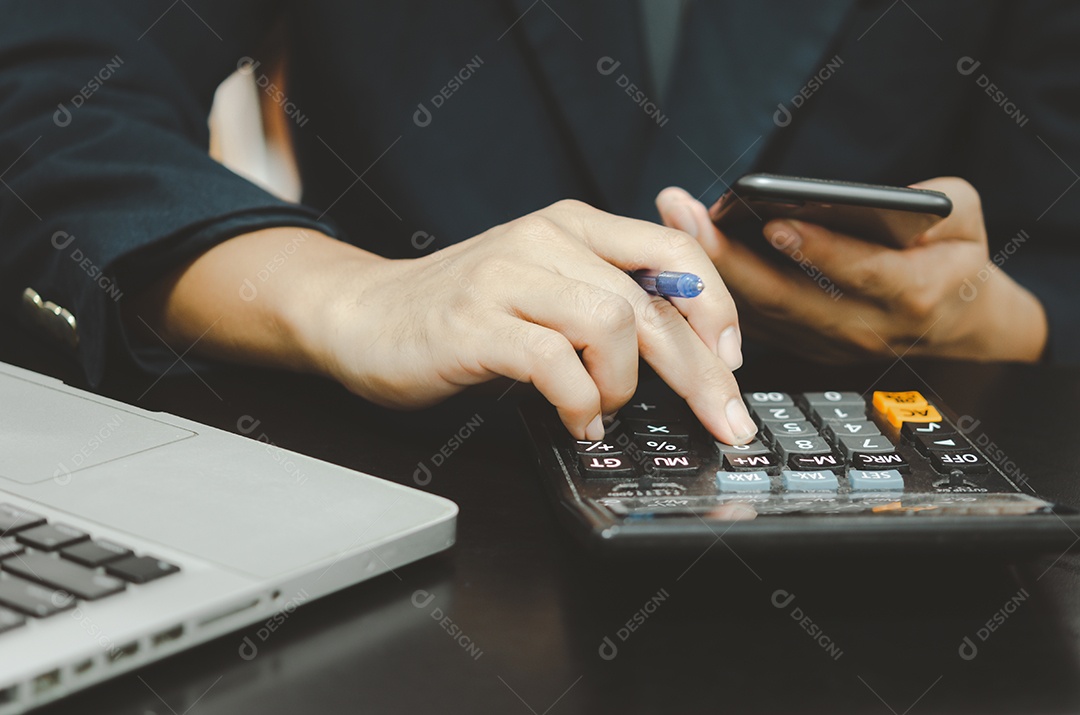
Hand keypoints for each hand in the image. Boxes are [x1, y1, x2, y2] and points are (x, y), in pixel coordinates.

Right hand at [131, 201, 757, 443]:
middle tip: (724, 419)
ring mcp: (507, 278)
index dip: (716, 305)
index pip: (672, 248)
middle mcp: (544, 240)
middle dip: (701, 371)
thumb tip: (692, 327)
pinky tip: (576, 418)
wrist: (365, 315)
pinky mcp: (474, 324)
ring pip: (613, 322)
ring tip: (603, 406)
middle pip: (653, 299)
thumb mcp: (546, 283)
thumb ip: (608, 291)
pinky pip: (555, 363)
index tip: (732, 359)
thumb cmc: (463, 310)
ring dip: (624, 382)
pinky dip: (580, 401)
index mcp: (571, 225)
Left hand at [655, 178, 1046, 362]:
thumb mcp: (966, 217)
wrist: (957, 324)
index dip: (817, 250)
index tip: (772, 223)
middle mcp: (863, 327)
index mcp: (912, 295)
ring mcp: (828, 343)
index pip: (860, 272)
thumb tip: (861, 197)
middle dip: (729, 255)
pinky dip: (715, 287)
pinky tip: (683, 251)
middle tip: (687, 213)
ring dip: (711, 269)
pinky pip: (753, 317)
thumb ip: (931, 200)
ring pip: (761, 311)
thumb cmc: (957, 259)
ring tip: (676, 221)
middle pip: (787, 296)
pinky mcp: (803, 345)